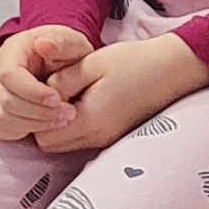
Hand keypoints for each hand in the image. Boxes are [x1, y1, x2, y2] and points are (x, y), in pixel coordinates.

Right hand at [0, 25, 93, 142]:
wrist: (62, 64)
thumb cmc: (66, 53)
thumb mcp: (73, 42)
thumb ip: (63, 42)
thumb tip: (44, 44)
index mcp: (12, 50)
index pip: (9, 75)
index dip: (32, 92)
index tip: (57, 98)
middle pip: (6, 101)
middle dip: (39, 112)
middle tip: (67, 113)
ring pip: (2, 118)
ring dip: (34, 124)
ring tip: (61, 119)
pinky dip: (22, 131)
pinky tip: (44, 125)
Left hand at [32, 33, 208, 155]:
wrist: (171, 69)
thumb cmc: (133, 63)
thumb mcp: (91, 64)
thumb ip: (61, 81)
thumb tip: (42, 95)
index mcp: (90, 121)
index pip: (42, 136)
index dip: (37, 115)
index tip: (47, 91)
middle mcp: (97, 138)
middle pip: (51, 145)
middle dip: (45, 122)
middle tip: (56, 93)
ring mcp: (106, 140)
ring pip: (66, 144)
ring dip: (61, 124)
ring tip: (73, 95)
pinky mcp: (113, 136)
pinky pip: (82, 139)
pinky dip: (76, 124)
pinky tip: (86, 100)